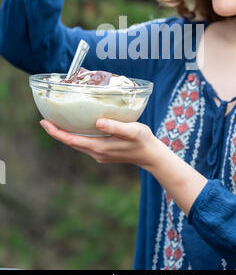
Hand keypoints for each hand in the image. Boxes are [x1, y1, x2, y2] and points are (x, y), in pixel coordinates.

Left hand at [40, 118, 158, 168]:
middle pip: (71, 143)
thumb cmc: (143, 141)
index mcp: (99, 147)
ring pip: (77, 144)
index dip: (56, 132)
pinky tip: (77, 127)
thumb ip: (115, 126)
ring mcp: (99, 154)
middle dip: (57, 132)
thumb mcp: (132, 131)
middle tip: (45, 119)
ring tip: (57, 122)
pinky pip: (84, 144)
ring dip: (66, 134)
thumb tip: (98, 122)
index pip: (71, 140)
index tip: (45, 122)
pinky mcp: (103, 152)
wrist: (151, 155)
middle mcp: (96, 152)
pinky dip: (76, 136)